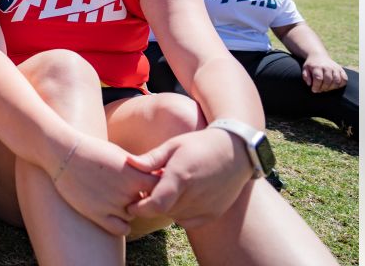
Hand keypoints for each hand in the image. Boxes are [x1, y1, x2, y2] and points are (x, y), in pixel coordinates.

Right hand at [50, 134, 158, 235]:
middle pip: (148, 204)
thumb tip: (156, 179)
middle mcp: (127, 191)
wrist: (63, 153)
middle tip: (129, 191)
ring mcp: (113, 204)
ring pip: (133, 215)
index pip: (161, 189)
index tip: (147, 184)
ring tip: (113, 196)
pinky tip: (114, 215)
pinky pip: (122, 229)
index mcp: (135, 175)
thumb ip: (140, 170)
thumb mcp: (122, 156)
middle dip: (141, 199)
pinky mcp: (97, 214)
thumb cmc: (93, 150)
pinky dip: (122, 225)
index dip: (157, 189)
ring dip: (128, 209)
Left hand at [125, 127, 252, 228]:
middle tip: (148, 190)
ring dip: (166, 207)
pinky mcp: (214, 213)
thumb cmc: (200, 144)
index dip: (140, 208)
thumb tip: (128, 162)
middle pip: (162, 210)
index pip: (156, 204)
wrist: (236, 151)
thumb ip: (151, 158)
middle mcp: (194, 195)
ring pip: (174, 216)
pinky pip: (188, 221)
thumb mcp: (173, 145)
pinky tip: (181, 198)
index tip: (130, 204)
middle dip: (151, 204)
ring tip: (168, 189)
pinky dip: (180, 213)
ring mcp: (206, 206)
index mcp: (181, 176)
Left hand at [302, 54, 347, 92]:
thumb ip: (306, 76)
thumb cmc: (311, 65)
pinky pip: (344, 79)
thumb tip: (310, 84)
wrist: (318, 56)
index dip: (316, 86)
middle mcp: (327, 67)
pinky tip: (335, 85)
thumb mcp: (305, 69)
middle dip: (324, 88)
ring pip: (337, 80)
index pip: (318, 78)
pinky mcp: (341, 69)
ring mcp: (335, 68)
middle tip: (320, 90)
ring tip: (327, 88)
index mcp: (317, 67)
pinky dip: (341, 84)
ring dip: (332, 87)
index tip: (314, 90)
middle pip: (328, 80)